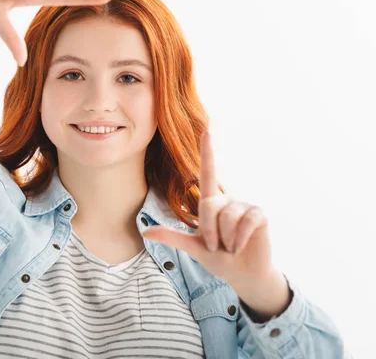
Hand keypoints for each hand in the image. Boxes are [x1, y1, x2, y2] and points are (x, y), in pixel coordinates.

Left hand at [141, 129, 274, 288]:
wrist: (242, 275)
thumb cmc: (218, 257)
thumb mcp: (193, 247)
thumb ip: (171, 237)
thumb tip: (145, 231)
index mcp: (211, 204)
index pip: (208, 173)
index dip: (208, 152)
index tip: (207, 130)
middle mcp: (228, 200)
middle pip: (209, 205)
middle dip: (209, 232)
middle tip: (216, 246)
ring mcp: (245, 206)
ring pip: (227, 216)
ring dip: (225, 239)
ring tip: (230, 246)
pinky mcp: (259, 216)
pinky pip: (246, 221)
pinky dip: (239, 239)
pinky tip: (241, 246)